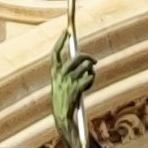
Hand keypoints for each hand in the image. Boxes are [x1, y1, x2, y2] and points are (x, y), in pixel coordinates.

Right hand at [49, 31, 97, 147]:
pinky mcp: (77, 88)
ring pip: (85, 67)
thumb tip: (82, 58)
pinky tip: (88, 84)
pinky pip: (89, 77)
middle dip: (87, 57)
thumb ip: (68, 71)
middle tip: (93, 60)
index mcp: (54, 73)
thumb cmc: (63, 99)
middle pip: (76, 57)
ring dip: (91, 70)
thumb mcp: (61, 83)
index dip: (60, 41)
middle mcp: (60, 75)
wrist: (62, 116)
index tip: (66, 31)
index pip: (55, 53)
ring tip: (90, 75)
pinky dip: (91, 79)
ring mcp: (68, 81)